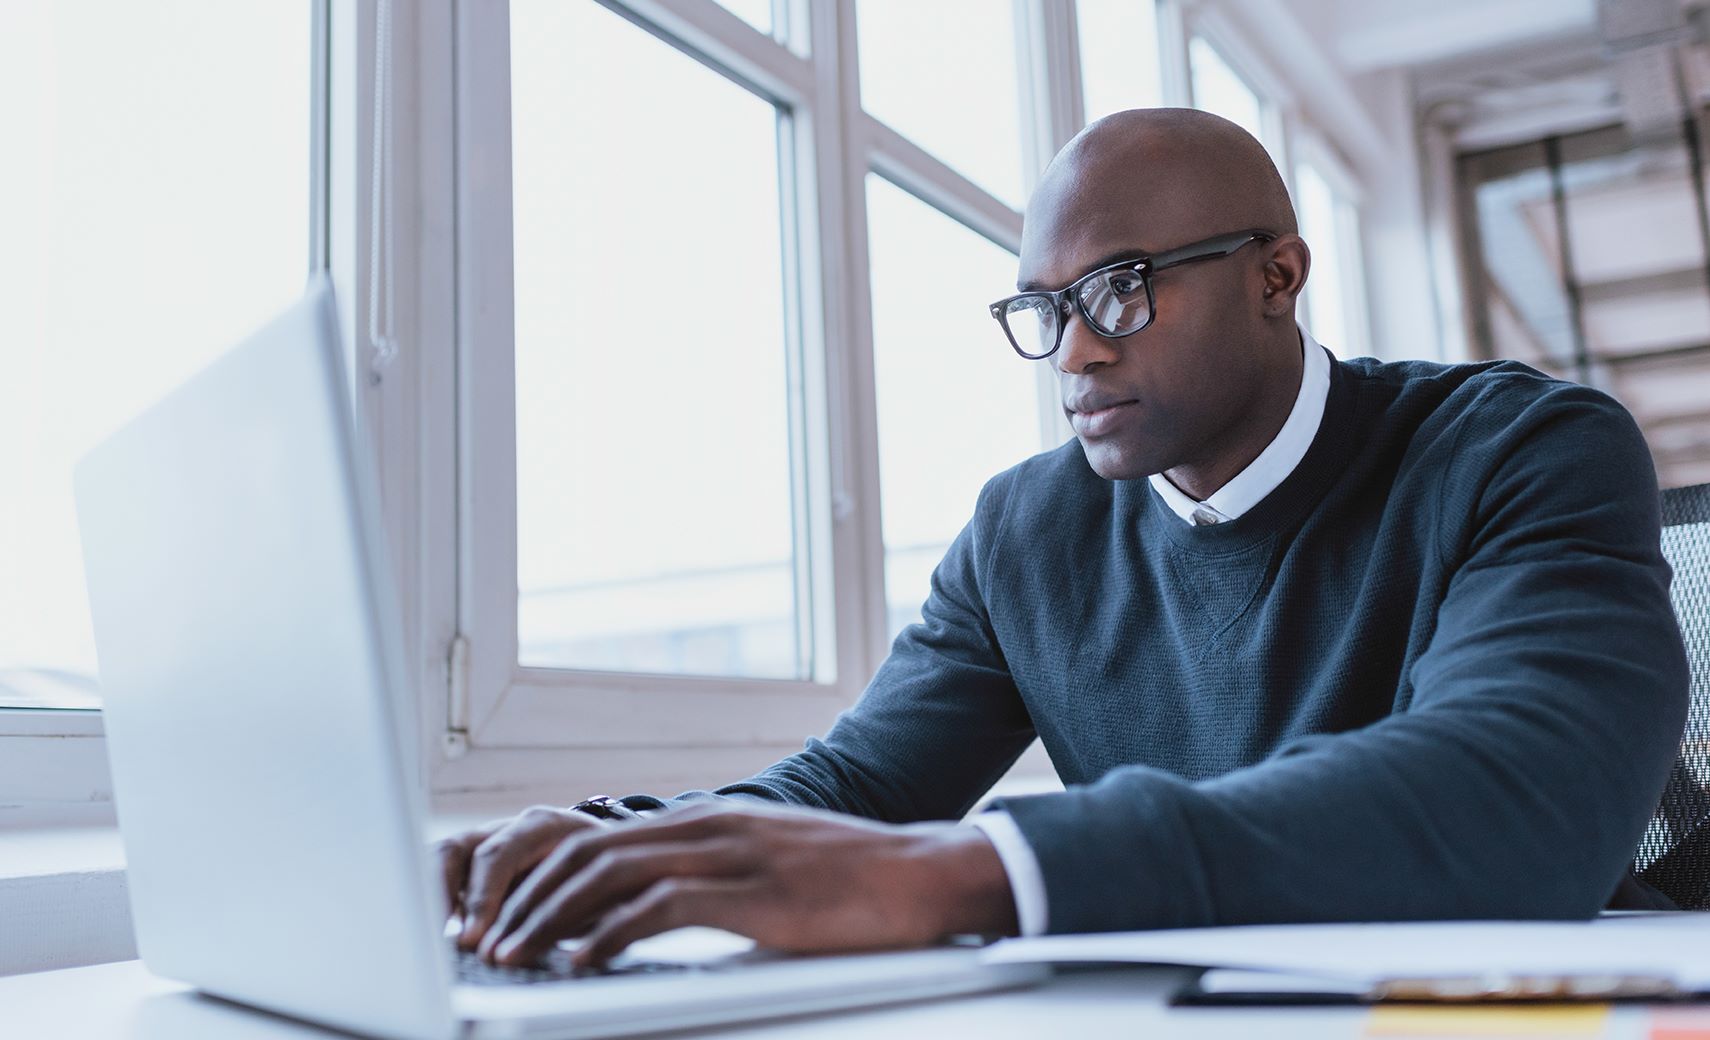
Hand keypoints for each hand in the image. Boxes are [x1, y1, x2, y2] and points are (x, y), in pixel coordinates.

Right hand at [436, 804, 606, 950]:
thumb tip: (567, 946)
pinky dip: (436, 903)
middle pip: (459, 850)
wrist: (610, 855)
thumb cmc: (608, 874)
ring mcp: (487, 842)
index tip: (474, 938)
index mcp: (544, 825)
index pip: (499, 854)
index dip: (482, 897)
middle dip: (446, 899)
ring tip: (432, 940)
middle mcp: (509, 829)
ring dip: (433, 899)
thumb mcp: (605, 887)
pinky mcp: (475, 865)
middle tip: (450, 943)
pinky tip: (440, 937)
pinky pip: (441, 876)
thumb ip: (583, 911)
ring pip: (442, 859)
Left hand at [476, 801, 1018, 969]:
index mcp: (707, 822)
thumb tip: (652, 914)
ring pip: (609, 876)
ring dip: (550, 920)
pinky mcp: (749, 893)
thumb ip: (712, 880)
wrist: (919, 877)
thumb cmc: (850, 882)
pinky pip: (658, 908)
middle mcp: (707, 828)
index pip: (601, 841)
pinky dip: (608, 936)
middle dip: (527, 901)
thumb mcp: (768, 869)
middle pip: (589, 853)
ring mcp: (726, 856)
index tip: (508, 919)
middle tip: (488, 943)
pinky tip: (582, 962)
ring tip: (514, 956)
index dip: (543, 881)